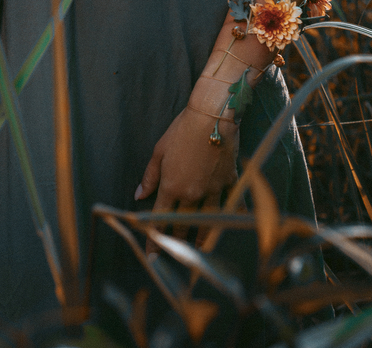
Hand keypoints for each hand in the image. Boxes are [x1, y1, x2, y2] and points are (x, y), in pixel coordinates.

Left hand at [135, 106, 238, 253]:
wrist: (212, 116)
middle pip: (183, 223)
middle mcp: (192, 193)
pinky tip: (232, 224)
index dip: (154, 238)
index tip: (152, 256)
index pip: (160, 218)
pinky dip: (232, 215)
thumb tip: (140, 194)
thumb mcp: (160, 150)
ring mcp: (213, 190)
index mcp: (172, 186)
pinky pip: (232, 203)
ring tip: (201, 248)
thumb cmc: (182, 129)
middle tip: (174, 251)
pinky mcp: (229, 181)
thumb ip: (150, 176)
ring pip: (208, 220)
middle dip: (177, 239)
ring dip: (203, 236)